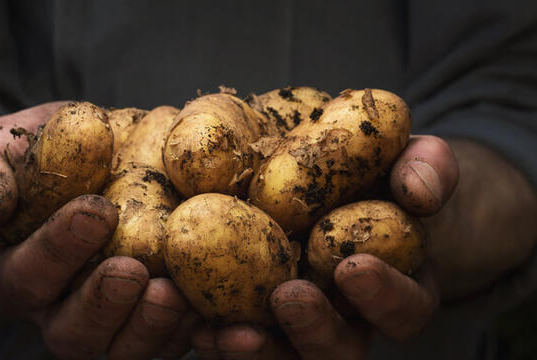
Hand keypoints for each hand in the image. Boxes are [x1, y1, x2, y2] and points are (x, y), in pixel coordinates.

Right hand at [0, 102, 200, 358]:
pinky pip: (170, 336)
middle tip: (133, 269)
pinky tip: (212, 303)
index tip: (95, 210)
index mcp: (19, 271)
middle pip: (74, 331)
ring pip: (125, 345)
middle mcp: (61, 306)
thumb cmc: (34, 166)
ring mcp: (111, 316)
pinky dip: (193, 325)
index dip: (58, 250)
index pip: (28, 276)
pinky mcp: (152, 314)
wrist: (79, 175)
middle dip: (104, 303)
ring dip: (151, 325)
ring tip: (176, 292)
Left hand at [191, 135, 458, 358]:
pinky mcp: (254, 317)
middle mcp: (347, 318)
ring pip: (283, 357)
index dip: (384, 297)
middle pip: (337, 351)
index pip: (404, 309)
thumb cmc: (379, 176)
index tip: (353, 266)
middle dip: (312, 330)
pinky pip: (236, 340)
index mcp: (396, 287)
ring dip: (254, 350)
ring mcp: (298, 324)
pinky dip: (214, 336)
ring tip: (222, 331)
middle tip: (287, 297)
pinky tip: (192, 321)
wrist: (336, 184)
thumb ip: (427, 169)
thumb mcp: (410, 163)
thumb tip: (419, 190)